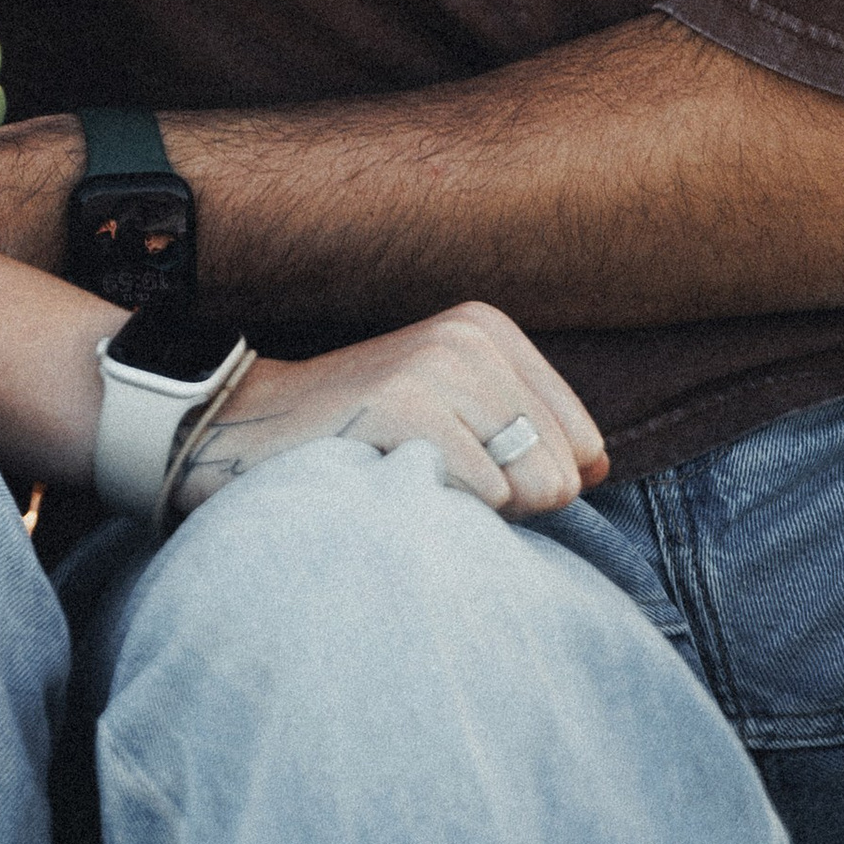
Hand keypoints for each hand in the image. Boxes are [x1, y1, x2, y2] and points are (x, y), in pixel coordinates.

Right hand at [172, 302, 606, 524]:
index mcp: (490, 331)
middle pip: (563, 471)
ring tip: (416, 482)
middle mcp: (471, 338)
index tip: (467, 471)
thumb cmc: (358, 433)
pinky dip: (445, 513)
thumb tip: (599, 468)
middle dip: (512, 501)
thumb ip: (527, 433)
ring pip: (533, 486)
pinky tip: (393, 485)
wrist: (245, 427)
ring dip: (479, 510)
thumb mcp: (451, 407)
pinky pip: (484, 496)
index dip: (536, 483)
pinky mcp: (406, 404)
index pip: (584, 444)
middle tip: (434, 481)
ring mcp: (437, 366)